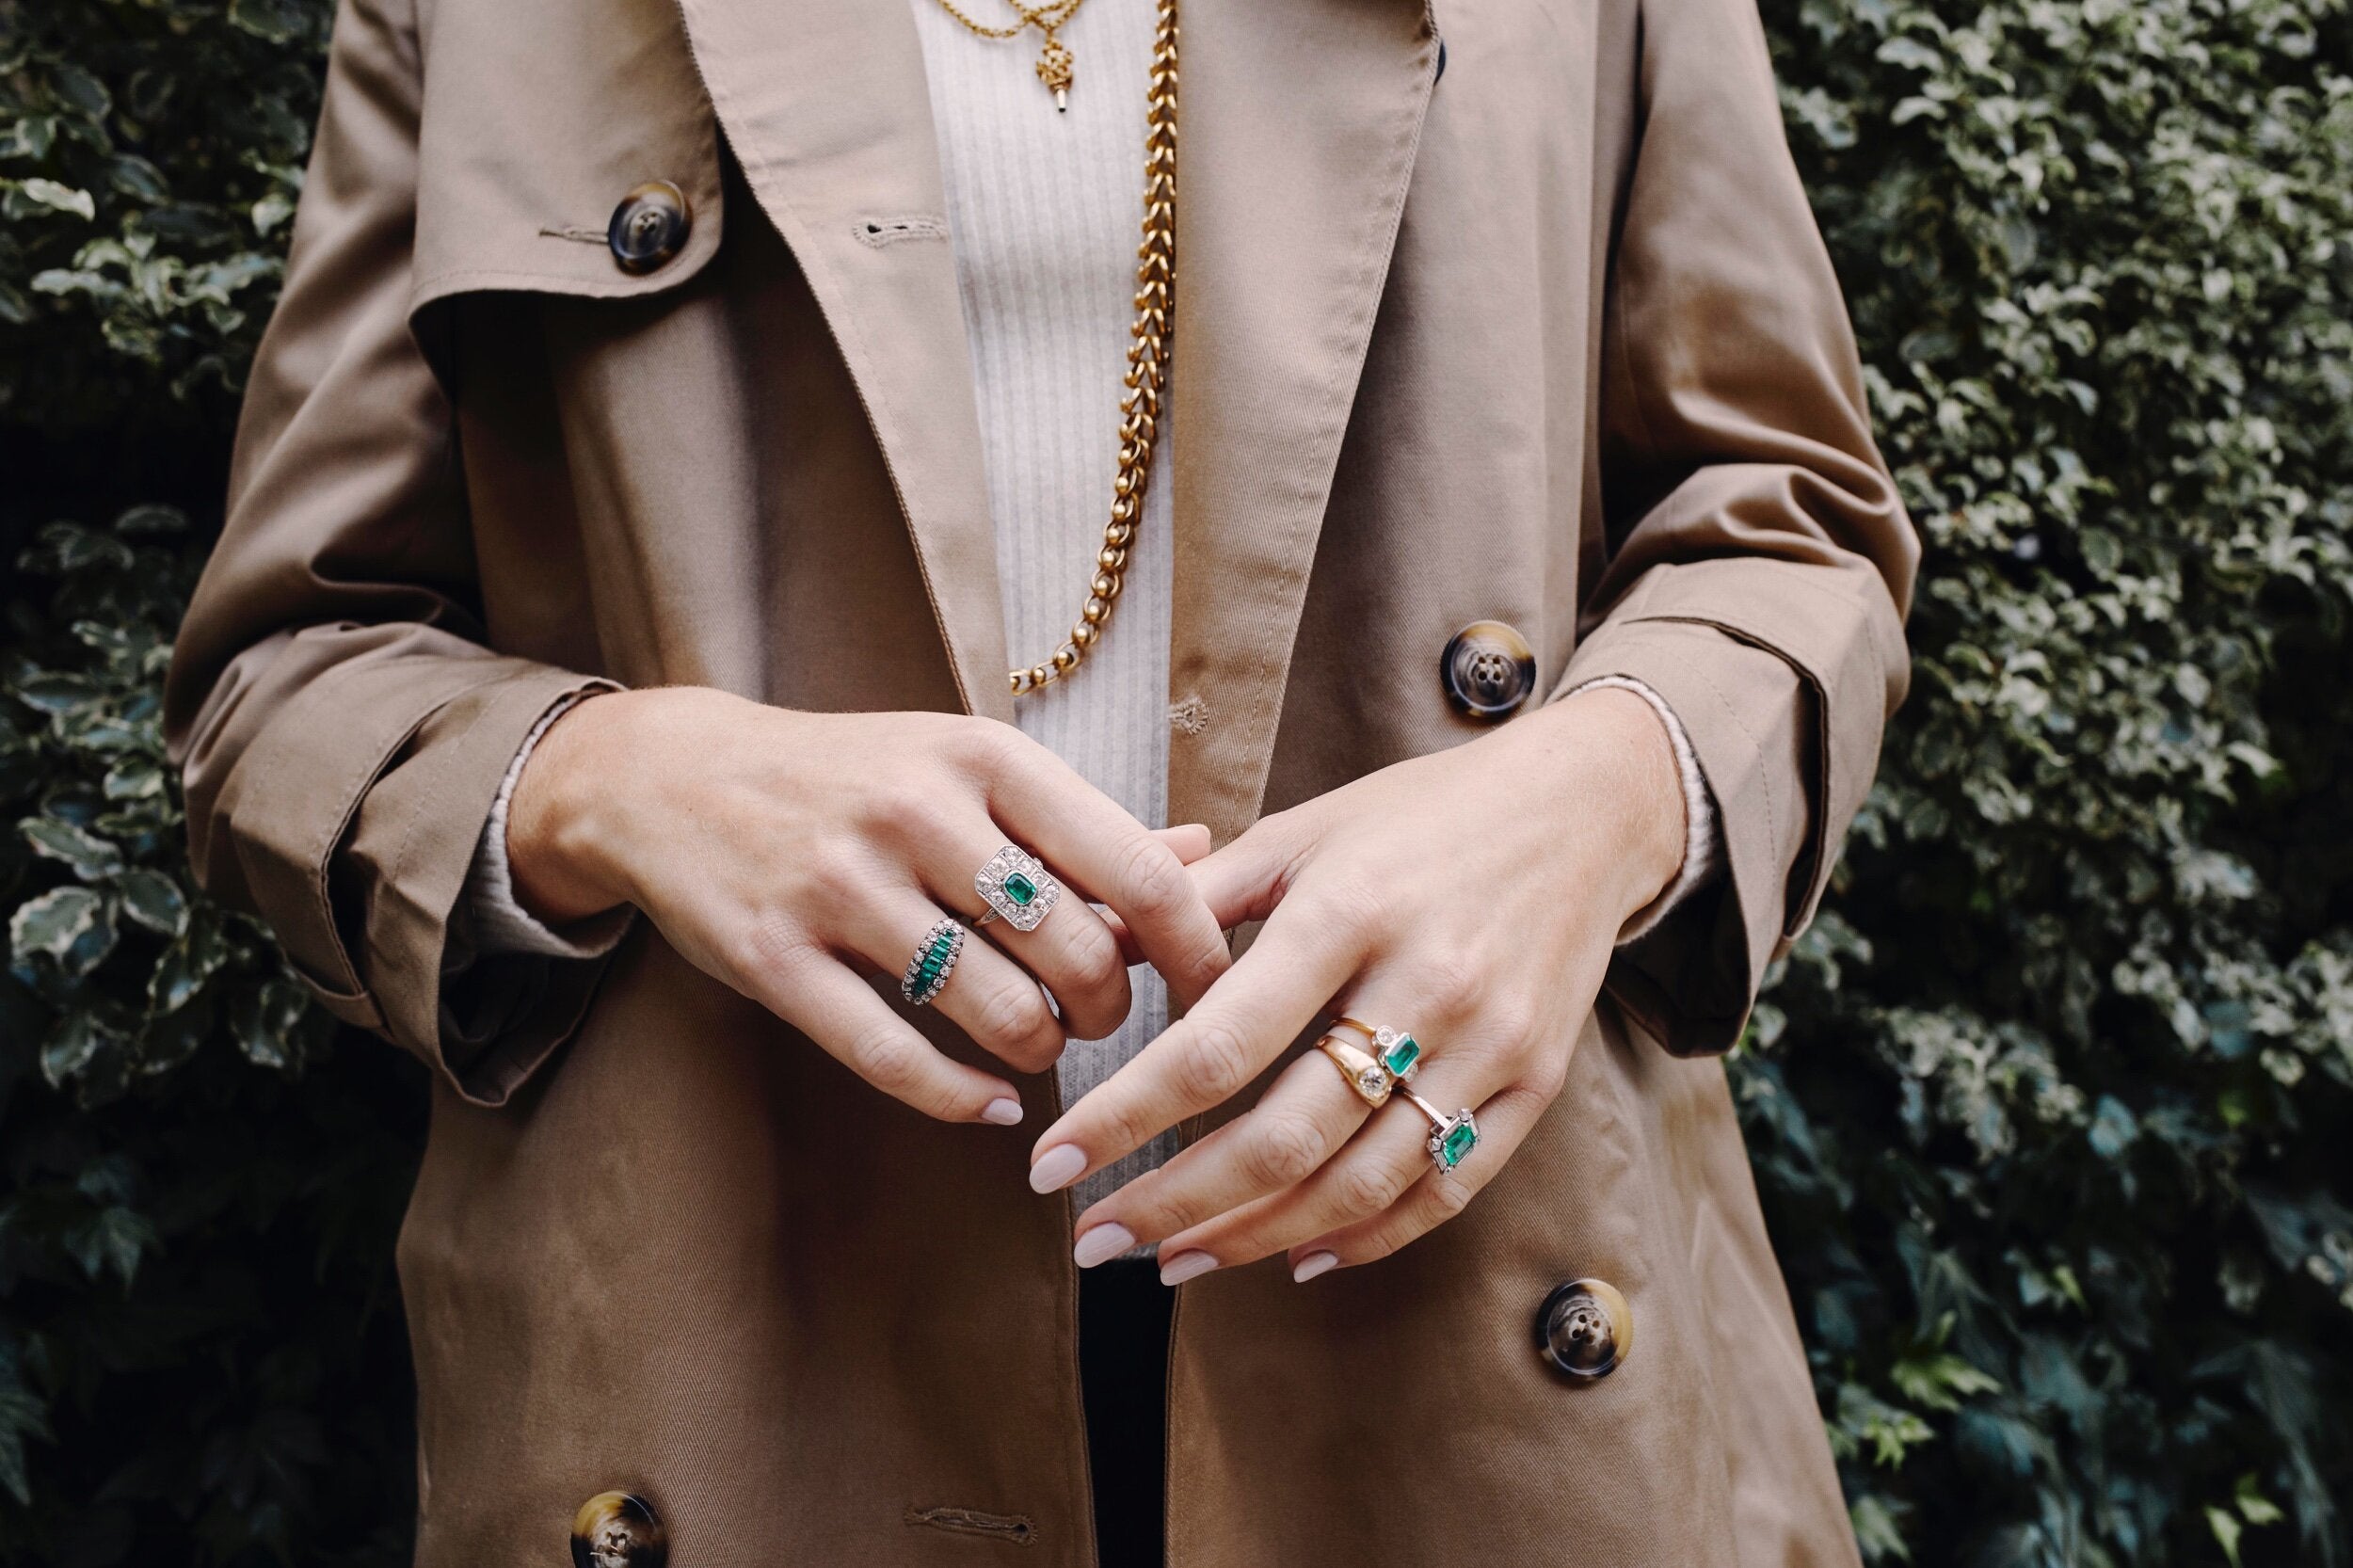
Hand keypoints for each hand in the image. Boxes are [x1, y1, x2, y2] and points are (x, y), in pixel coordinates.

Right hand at [505, 688, 1231, 1124]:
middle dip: (1110, 1013)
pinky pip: (897, 1058)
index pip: (1136, 869)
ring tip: (1036, 1045)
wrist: (669, 777)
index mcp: (984, 757)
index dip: (1195, 950)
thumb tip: (1207, 854)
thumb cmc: (850, 777)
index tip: (1216, 994)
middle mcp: (918, 812)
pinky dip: (962, 1099)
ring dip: (1042, 1055)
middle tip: (1096, 1021)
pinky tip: (989, 1104)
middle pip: (1079, 955)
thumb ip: (1080, 821)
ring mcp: (841, 886)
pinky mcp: (775, 958)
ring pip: (1002, 1014)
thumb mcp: (966, 767)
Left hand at [1029, 687, 1686, 1280]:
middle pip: (1282, 1137)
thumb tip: (1087, 947)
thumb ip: (1197, 897)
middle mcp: (1422, 984)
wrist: (1586, 806)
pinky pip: (1441, 1190)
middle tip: (1095, 1238)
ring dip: (1253, 1236)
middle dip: (1173, 1204)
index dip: (1124, 1118)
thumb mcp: (1304, 828)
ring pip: (1357, 1183)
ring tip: (1173, 1259)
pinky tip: (1295, 1257)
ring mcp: (1488, 1043)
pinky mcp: (1535, 1082)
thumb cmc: (1421, 814)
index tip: (1053, 1167)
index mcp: (1346, 911)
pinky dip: (1365, 1239)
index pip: (1213, 1046)